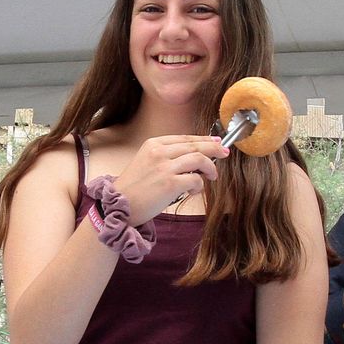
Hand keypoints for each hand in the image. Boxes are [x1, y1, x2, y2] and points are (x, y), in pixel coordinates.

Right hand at [111, 135, 230, 224]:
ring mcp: (165, 167)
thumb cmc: (133, 189)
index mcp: (153, 144)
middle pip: (195, 144)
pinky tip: (193, 190)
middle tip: (224, 153)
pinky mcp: (170, 183)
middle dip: (214, 148)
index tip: (216, 141)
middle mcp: (159, 152)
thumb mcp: (146, 163)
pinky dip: (199, 185)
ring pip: (200, 158)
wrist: (118, 206)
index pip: (185, 137)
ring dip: (210, 167)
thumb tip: (194, 158)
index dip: (203, 139)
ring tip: (212, 176)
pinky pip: (196, 179)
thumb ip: (167, 157)